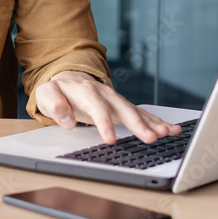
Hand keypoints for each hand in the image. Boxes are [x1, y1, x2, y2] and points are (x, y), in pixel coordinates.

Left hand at [35, 71, 180, 144]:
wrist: (68, 79)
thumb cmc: (58, 90)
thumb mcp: (47, 95)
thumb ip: (55, 106)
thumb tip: (67, 121)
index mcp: (86, 91)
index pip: (97, 108)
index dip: (105, 124)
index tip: (111, 140)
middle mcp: (105, 93)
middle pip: (124, 109)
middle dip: (138, 124)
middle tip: (150, 138)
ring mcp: (116, 99)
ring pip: (137, 111)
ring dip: (153, 123)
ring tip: (167, 133)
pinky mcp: (123, 106)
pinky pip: (142, 114)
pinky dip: (157, 121)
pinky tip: (171, 129)